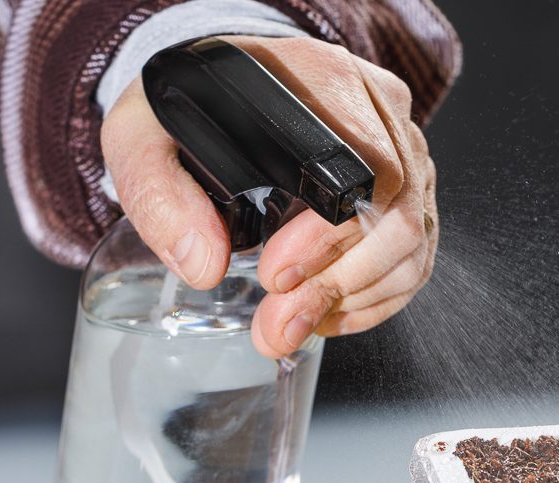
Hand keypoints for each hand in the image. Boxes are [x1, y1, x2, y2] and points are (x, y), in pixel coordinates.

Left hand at [101, 36, 437, 357]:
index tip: (276, 274)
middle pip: (398, 218)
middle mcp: (383, 116)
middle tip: (279, 322)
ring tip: (293, 323)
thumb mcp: (144, 136)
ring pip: (412, 247)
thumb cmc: (190, 107)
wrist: (221, 91)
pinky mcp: (411, 194)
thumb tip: (204, 265)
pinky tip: (327, 313)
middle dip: (338, 285)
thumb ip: (160, 195)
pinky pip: (414, 262)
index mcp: (330, 84)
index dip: (330, 235)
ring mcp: (406, 156)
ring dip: (356, 300)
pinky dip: (374, 301)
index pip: (366, 170)